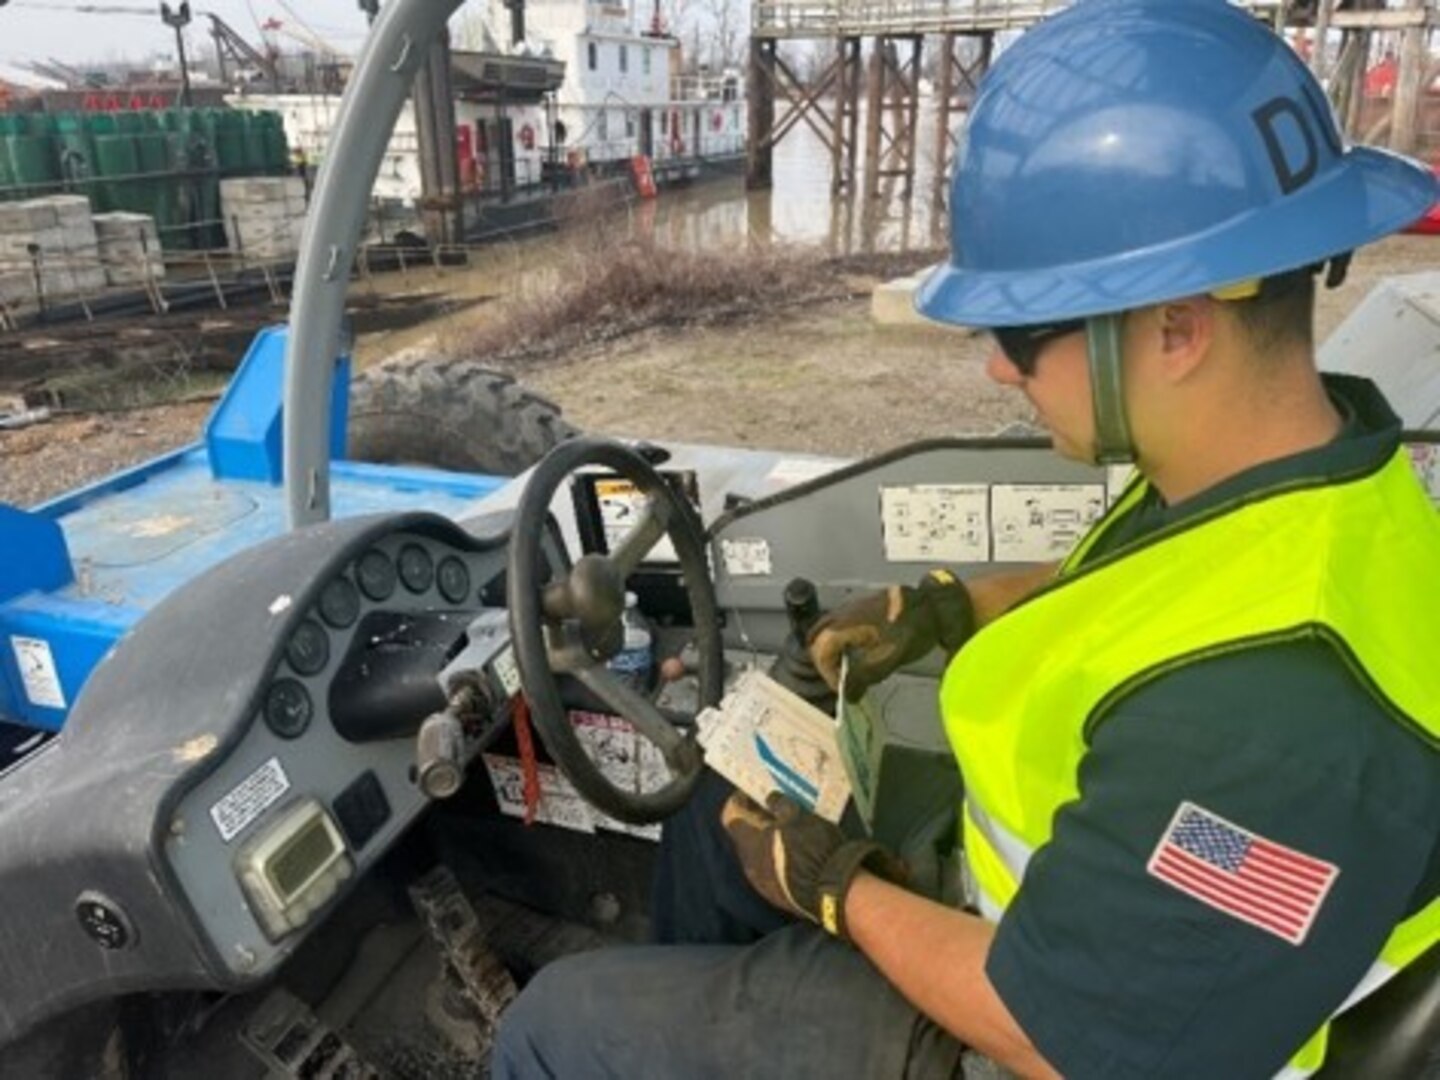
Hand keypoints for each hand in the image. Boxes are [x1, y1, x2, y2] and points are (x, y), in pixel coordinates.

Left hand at [721, 792, 905, 939]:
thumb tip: (769, 799)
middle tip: (773, 808)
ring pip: (757, 854)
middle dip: (755, 820)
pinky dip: (776, 856)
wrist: (834, 890)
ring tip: (787, 830)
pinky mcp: (776, 894)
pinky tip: (794, 852)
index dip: (739, 802)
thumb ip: (780, 805)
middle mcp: (749, 864)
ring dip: (767, 840)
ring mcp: (762, 882)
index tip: (754, 793)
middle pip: (743, 836)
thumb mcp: (799, 817)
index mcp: (749, 843)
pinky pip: (769, 869)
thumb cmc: (814, 847)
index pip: (730, 817)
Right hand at [808, 569, 974, 699]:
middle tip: (841, 680)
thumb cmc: (911, 630)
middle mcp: (841, 613)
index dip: (829, 675)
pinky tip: (860, 652)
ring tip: (849, 669)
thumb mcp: (886, 660)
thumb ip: (863, 678)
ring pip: (827, 631)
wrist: (934, 604)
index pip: (820, 653)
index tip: (844, 690)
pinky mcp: (862, 606)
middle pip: (817, 640)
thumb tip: (848, 695)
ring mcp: (851, 607)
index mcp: (842, 625)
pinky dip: (842, 641)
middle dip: (825, 663)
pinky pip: (840, 625)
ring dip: (833, 652)